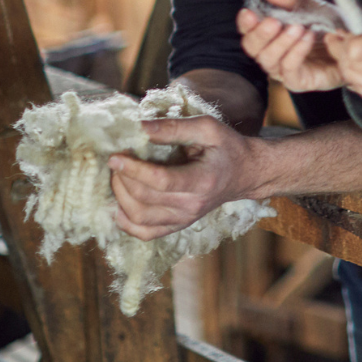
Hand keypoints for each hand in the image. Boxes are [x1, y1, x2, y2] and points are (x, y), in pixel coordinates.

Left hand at [109, 116, 259, 239]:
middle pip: (145, 200)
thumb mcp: (208, 128)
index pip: (161, 181)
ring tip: (118, 178)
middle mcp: (193, 205)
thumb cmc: (227, 147)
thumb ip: (175, 127)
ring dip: (121, 198)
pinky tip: (120, 205)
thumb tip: (141, 128)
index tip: (116, 157)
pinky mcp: (179, 225)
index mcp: (203, 180)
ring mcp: (185, 219)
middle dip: (123, 180)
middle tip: (116, 161)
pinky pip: (145, 233)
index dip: (134, 170)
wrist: (245, 173)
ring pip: (140, 219)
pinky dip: (126, 222)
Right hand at [237, 0, 344, 91]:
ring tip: (298, 28)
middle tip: (274, 21)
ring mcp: (283, 69)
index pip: (247, 31)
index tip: (249, 13)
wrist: (351, 44)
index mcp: (268, 34)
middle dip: (261, 34)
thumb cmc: (323, 26)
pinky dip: (296, 53)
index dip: (245, 23)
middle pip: (252, 48)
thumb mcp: (304, 5)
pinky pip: (290, 71)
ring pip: (268, 60)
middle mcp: (271, 52)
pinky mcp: (298, 81)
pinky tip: (307, 38)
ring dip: (281, 43)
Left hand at [326, 29, 361, 133]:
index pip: (354, 48)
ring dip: (346, 66)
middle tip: (336, 41)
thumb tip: (356, 38)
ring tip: (347, 55)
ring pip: (351, 80)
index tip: (340, 33)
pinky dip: (357, 80)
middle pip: (348, 65)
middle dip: (338, 52)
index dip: (342, 40)